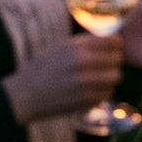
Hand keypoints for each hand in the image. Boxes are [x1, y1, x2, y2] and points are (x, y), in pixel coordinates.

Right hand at [1, 32, 124, 122]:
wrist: (24, 95)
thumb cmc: (41, 69)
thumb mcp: (60, 48)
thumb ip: (84, 44)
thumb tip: (110, 42)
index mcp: (76, 46)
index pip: (113, 41)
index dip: (115, 45)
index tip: (112, 49)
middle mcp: (82, 62)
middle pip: (117, 59)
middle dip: (113, 62)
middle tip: (104, 66)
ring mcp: (85, 83)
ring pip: (115, 77)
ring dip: (109, 78)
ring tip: (98, 80)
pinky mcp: (85, 101)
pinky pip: (106, 94)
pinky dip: (102, 93)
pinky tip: (90, 92)